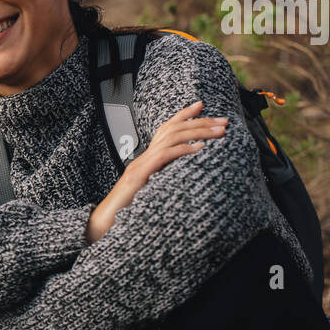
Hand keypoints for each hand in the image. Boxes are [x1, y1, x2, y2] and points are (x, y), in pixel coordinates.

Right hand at [85, 100, 228, 241]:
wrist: (106, 224)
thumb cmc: (129, 211)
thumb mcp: (153, 191)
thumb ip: (167, 179)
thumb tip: (189, 175)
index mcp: (147, 159)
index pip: (166, 129)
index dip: (183, 114)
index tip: (201, 105)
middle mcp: (144, 157)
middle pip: (172, 129)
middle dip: (200, 122)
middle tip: (224, 122)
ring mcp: (140, 165)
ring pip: (170, 138)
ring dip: (197, 132)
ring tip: (218, 132)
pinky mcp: (139, 176)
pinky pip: (163, 157)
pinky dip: (183, 150)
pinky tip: (199, 148)